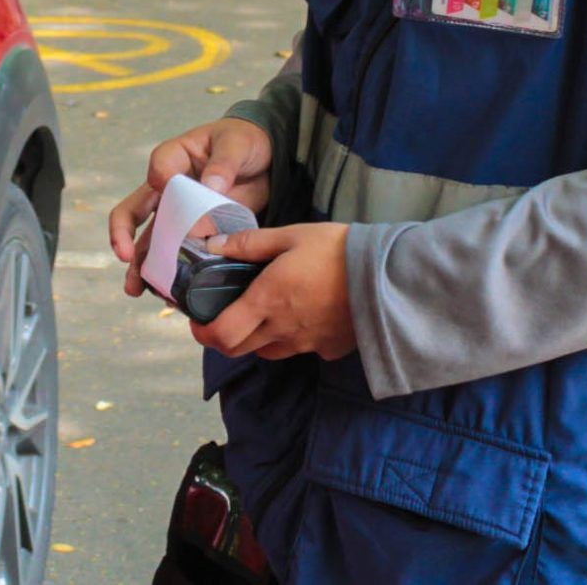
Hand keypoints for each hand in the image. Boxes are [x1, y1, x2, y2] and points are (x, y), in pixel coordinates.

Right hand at [107, 116, 273, 297]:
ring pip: (151, 241)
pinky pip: (176, 255)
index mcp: (175, 158)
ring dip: (140, 265)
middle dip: (123, 235)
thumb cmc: (242, 143)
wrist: (265, 161)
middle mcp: (167, 189)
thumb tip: (211, 186)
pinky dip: (170, 274)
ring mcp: (179, 214)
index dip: (160, 179)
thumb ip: (224, 163)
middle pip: (133, 210)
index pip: (159, 167)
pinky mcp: (196, 233)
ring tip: (135, 289)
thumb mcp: (237, 144)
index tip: (164, 186)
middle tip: (124, 255)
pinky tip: (167, 292)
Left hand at [190, 222, 355, 361]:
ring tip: (264, 311)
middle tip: (225, 314)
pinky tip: (303, 315)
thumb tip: (212, 245)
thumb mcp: (290, 236)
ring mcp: (306, 343)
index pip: (221, 335)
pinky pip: (300, 349)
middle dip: (224, 336)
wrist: (388, 276)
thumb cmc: (337, 250)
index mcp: (267, 301)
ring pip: (267, 351)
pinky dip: (293, 338)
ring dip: (257, 337)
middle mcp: (282, 329)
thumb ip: (249, 244)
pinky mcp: (328, 349)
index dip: (202, 333)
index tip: (198, 320)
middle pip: (238, 349)